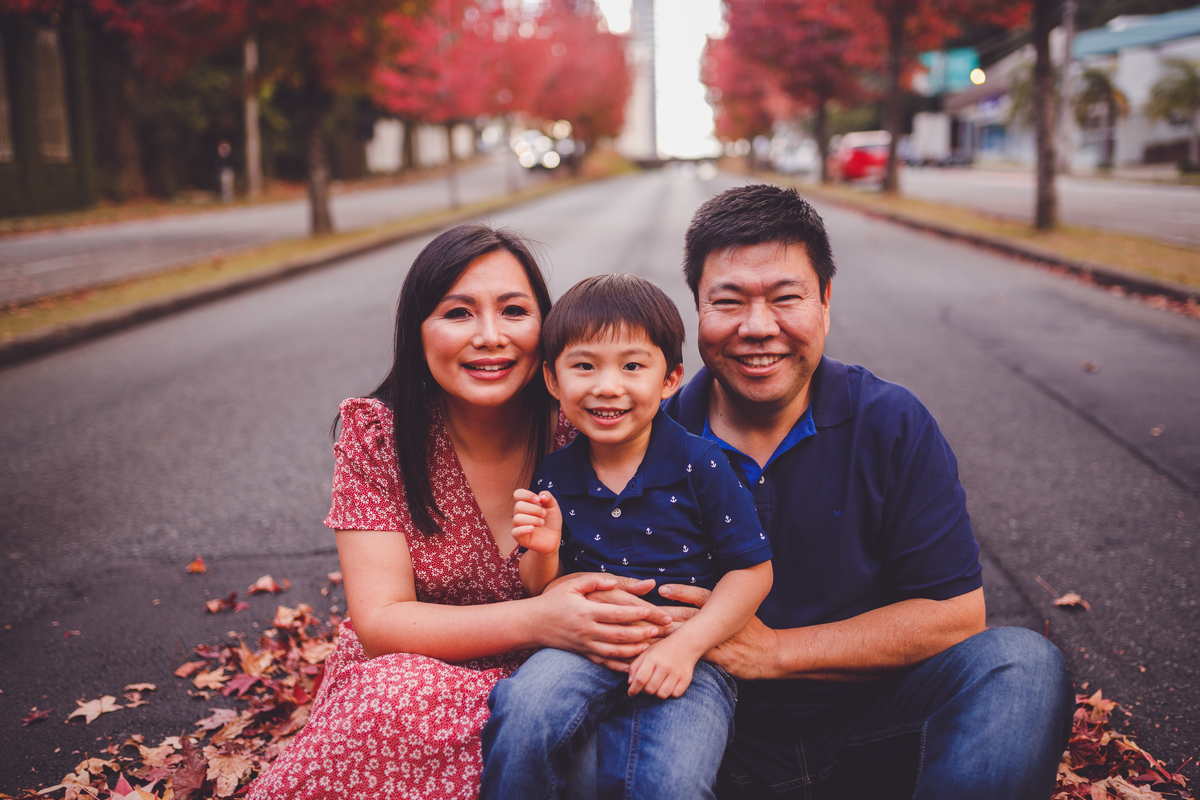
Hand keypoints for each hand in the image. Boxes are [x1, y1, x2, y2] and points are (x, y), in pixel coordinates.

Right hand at [512, 489, 561, 554]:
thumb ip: (548, 497)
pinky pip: (515, 532)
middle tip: (544, 514)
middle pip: (519, 506)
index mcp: (526, 504)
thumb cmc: (551, 520)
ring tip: (542, 523)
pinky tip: (533, 529)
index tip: (538, 500)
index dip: (527, 495)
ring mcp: (518, 525)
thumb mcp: (553, 506)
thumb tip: (540, 496)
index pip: (518, 494)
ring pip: (517, 518)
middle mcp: (519, 513)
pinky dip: (524, 529)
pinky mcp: (519, 537)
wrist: (554, 538)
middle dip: (534, 509)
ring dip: (533, 519)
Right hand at [536, 574, 672, 662]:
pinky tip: (634, 663)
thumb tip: (613, 582)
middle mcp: (586, 630)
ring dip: (635, 650)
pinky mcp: (583, 654)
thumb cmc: (554, 601)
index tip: (652, 612)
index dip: (637, 614)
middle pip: (620, 635)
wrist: (533, 623)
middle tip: (659, 631)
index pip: (616, 614)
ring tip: (650, 645)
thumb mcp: (571, 585)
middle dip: (642, 634)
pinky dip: (620, 665)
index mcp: (585, 611)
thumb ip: (593, 581)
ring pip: (615, 652)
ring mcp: (585, 645)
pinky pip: (605, 663)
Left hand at [626, 638, 697, 697]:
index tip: (631, 693)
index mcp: (653, 658)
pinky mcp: (686, 679)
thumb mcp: (647, 652)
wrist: (686, 643)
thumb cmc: (663, 649)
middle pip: (650, 689)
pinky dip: (670, 693)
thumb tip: (630, 682)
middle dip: (645, 691)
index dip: (633, 689)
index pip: (640, 679)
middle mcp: (665, 666)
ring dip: (657, 693)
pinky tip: (668, 686)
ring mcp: (676, 673)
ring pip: (661, 695)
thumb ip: (636, 666)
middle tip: (646, 686)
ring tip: (657, 686)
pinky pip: (674, 695)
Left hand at [658, 583, 779, 680]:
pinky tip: (665, 657)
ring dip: (667, 634)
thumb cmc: (752, 631)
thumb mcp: (738, 612)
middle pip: (687, 615)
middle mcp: (719, 621)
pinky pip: (695, 656)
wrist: (770, 653)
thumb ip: (718, 604)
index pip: (698, 596)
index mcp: (723, 607)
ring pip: (688, 635)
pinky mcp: (718, 656)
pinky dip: (679, 655)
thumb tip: (698, 596)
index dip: (680, 592)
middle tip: (644, 611)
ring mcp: (719, 639)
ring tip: (647, 632)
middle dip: (665, 613)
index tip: (662, 589)